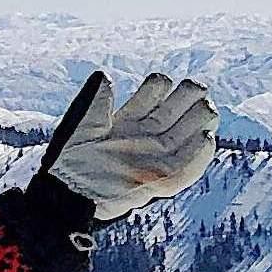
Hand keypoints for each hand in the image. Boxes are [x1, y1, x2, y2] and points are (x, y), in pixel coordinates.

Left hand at [37, 70, 216, 220]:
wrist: (64, 195)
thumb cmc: (69, 162)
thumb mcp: (81, 126)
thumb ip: (96, 101)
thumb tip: (103, 76)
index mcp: (128, 121)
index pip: (154, 94)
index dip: (160, 85)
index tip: (160, 83)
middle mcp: (144, 138)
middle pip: (176, 113)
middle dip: (189, 98)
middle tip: (197, 90)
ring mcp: (152, 160)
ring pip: (186, 138)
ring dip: (199, 121)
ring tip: (207, 108)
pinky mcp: (156, 183)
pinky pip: (184, 172)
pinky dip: (198, 157)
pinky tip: (207, 138)